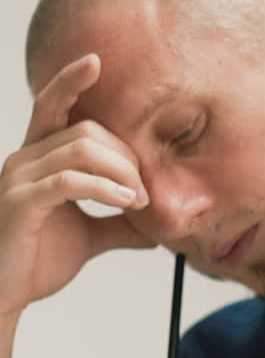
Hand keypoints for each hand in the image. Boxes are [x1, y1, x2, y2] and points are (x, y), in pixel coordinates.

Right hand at [0, 54, 151, 316]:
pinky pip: (70, 181)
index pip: (52, 104)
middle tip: (146, 190)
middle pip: (85, 129)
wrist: (5, 295)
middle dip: (126, 154)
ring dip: (122, 170)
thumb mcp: (89, 236)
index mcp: (35, 158)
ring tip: (139, 199)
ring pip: (81, 149)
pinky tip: (126, 200)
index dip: (72, 81)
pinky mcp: (20, 203)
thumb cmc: (36, 261)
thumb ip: (119, 223)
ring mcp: (18, 179)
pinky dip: (106, 187)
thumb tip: (156, 223)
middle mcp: (23, 160)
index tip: (98, 61)